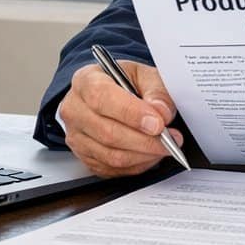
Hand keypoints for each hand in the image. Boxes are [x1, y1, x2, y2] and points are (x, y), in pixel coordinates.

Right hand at [58, 62, 182, 177]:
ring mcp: (76, 136)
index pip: (102, 98)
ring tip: (164, 147)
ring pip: (110, 155)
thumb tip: (162, 112)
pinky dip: (136, 165)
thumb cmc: (126, 82)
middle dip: (144, 140)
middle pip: (107, 132)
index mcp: (85, 81)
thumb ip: (156, 91)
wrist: (113, 94)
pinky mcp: (84, 156)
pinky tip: (150, 154)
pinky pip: (111, 169)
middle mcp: (74, 109)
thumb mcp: (145, 75)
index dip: (131, 113)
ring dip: (143, 155)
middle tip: (170, 139)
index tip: (158, 123)